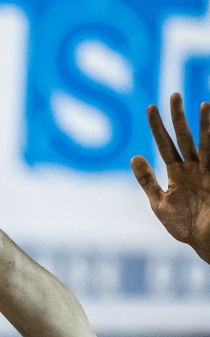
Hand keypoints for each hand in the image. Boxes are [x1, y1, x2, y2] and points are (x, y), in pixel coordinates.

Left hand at [133, 93, 209, 263]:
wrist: (205, 242)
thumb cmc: (183, 225)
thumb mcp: (159, 203)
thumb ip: (147, 181)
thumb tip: (134, 156)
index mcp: (177, 173)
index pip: (165, 144)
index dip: (158, 127)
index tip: (151, 107)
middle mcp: (194, 168)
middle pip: (185, 137)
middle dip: (180, 117)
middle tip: (174, 94)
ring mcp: (208, 172)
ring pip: (207, 143)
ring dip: (206, 125)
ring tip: (205, 104)